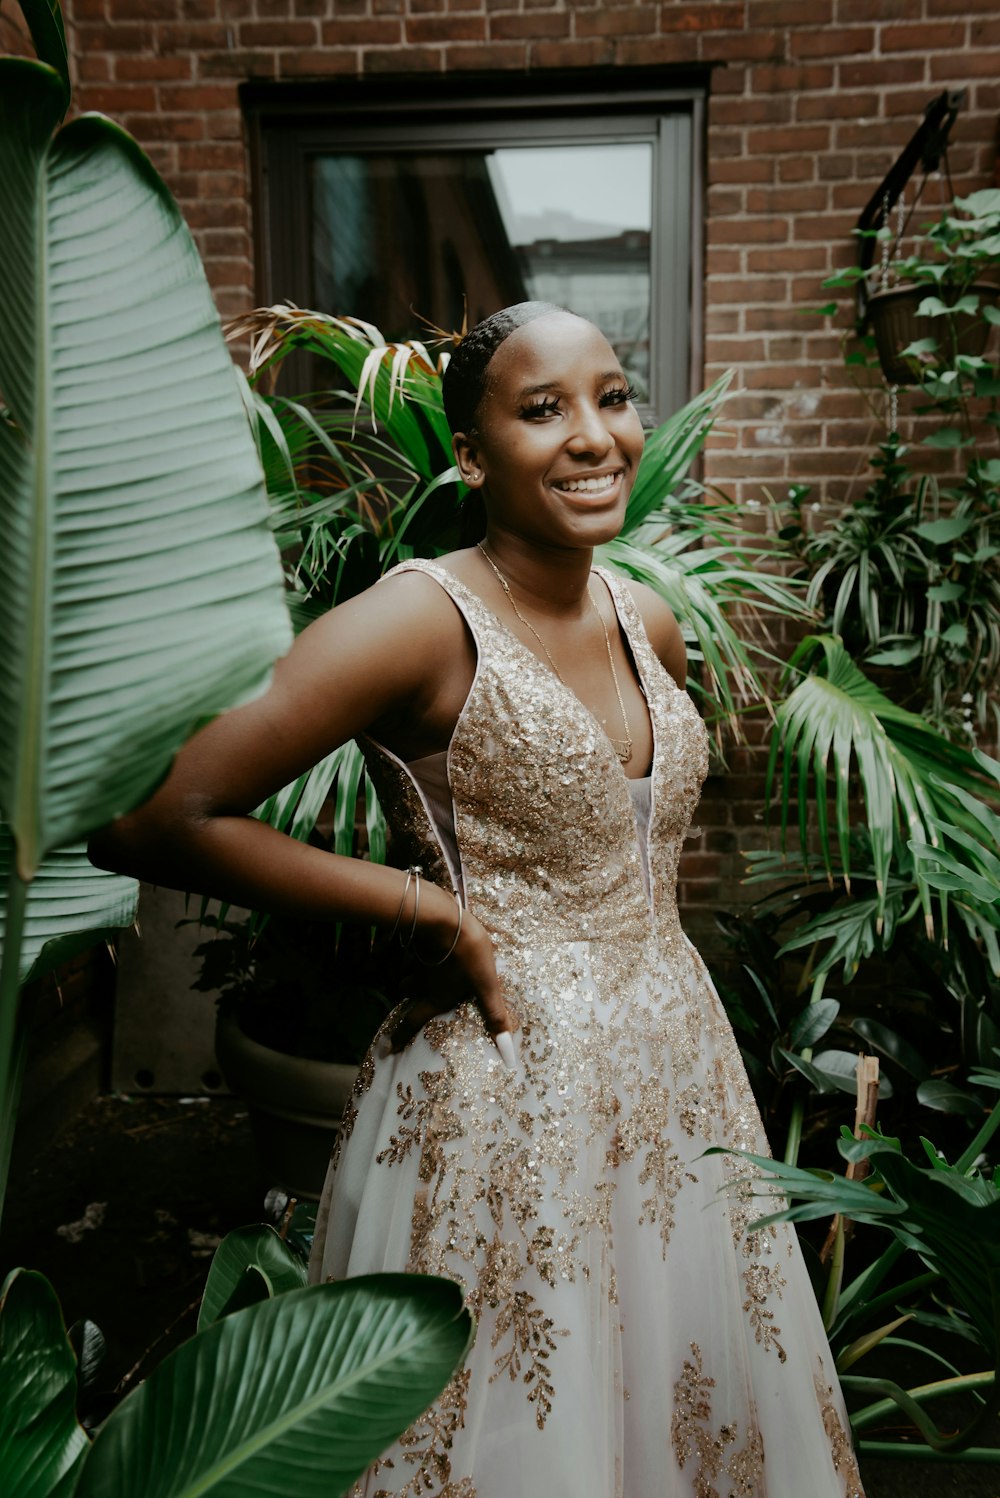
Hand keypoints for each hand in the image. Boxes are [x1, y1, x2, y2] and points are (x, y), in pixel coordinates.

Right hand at [390, 907, 516, 1056]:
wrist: (444, 918)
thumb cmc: (467, 954)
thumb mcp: (486, 984)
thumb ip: (494, 1013)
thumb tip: (506, 1051)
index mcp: (437, 997)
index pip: (413, 1022)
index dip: (400, 1036)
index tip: (388, 1048)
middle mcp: (422, 983)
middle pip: (406, 993)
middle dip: (409, 997)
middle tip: (413, 997)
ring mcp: (416, 961)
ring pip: (406, 972)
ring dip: (411, 975)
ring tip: (420, 973)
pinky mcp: (416, 941)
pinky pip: (411, 952)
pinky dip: (414, 955)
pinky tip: (424, 949)